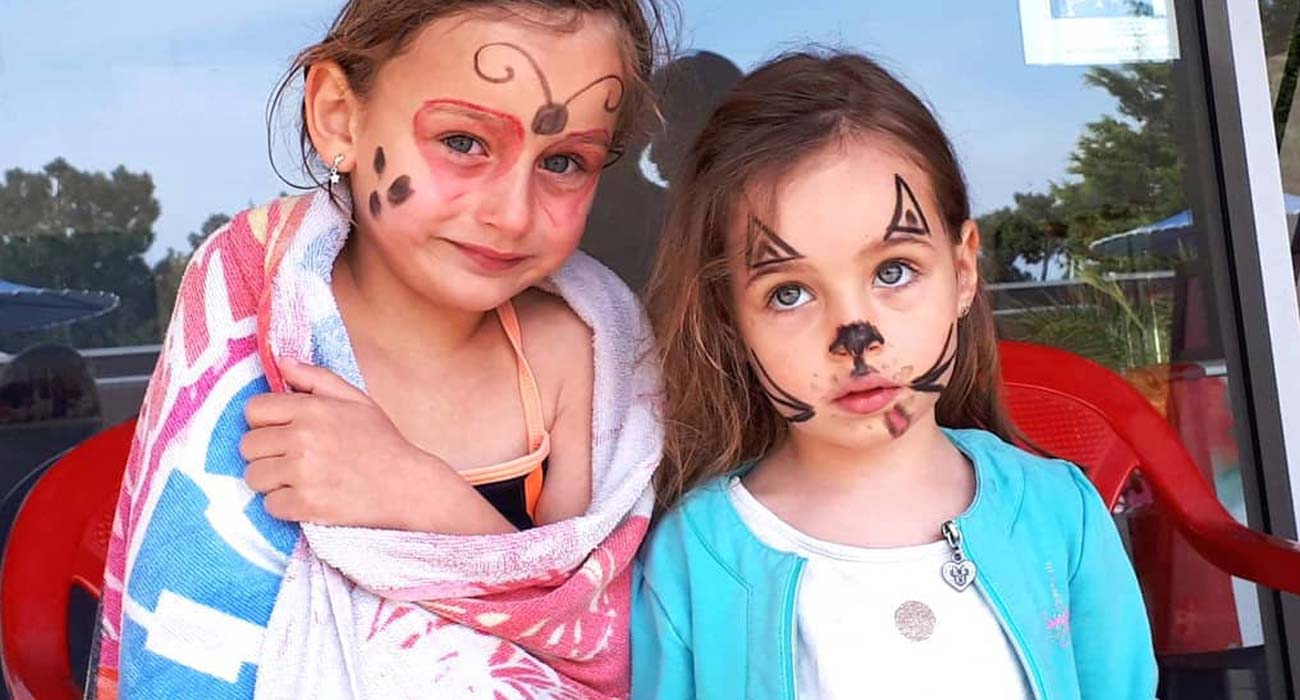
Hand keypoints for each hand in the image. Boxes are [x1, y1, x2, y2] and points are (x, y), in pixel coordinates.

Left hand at [240, 358, 434, 527]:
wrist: (408, 486)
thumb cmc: (382, 442)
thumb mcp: (356, 400)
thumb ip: (316, 378)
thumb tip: (281, 362)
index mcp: (313, 409)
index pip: (254, 409)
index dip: (265, 421)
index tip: (282, 432)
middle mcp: (303, 438)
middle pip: (248, 445)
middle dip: (266, 452)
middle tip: (292, 459)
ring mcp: (303, 473)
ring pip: (254, 476)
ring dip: (272, 480)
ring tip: (299, 479)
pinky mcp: (306, 504)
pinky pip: (269, 505)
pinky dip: (285, 505)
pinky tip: (308, 498)